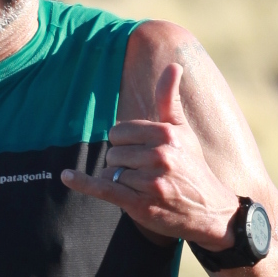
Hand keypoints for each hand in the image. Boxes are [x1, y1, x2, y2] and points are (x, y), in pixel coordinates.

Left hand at [60, 61, 236, 248]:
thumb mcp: (183, 131)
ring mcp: (150, 181)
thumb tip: (174, 65)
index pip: (119, 132)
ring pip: (110, 173)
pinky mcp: (140, 204)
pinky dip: (83, 183)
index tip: (141, 154)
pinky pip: (104, 189)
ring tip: (145, 188)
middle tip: (147, 175)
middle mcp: (159, 155)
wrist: (210, 211)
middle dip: (123, 164)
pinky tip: (66, 177)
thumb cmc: (192, 167)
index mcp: (166, 133)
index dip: (124, 144)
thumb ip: (170, 99)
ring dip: (120, 182)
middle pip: (113, 153)